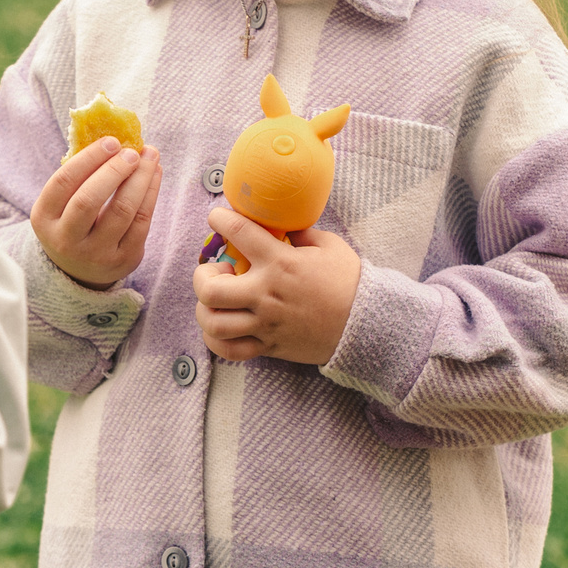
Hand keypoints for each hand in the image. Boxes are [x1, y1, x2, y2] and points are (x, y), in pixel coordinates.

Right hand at [31, 136, 161, 289]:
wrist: (79, 270)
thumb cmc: (72, 222)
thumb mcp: (61, 204)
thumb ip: (80, 176)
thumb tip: (115, 138)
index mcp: (44, 219)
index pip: (63, 182)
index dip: (89, 158)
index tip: (111, 141)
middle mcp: (66, 240)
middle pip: (89, 200)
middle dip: (114, 170)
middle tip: (132, 151)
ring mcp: (95, 254)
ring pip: (122, 211)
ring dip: (140, 178)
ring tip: (150, 157)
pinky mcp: (124, 260)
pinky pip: (142, 222)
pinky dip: (151, 193)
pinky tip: (154, 174)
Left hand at [191, 206, 360, 365]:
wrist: (366, 324)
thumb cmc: (349, 281)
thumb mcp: (328, 245)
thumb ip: (300, 233)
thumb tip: (282, 225)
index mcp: (281, 262)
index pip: (239, 232)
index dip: (219, 218)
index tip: (216, 217)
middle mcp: (266, 294)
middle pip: (209, 288)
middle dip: (202, 275)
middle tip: (216, 271)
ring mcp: (265, 323)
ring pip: (213, 322)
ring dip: (206, 308)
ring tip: (218, 300)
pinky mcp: (269, 346)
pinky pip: (229, 350)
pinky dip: (216, 339)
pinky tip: (223, 326)